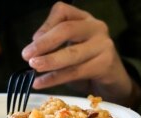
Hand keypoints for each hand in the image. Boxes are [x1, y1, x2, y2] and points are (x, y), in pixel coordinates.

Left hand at [22, 2, 140, 107]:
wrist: (114, 79)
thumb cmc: (88, 63)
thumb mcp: (71, 48)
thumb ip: (56, 45)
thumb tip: (33, 49)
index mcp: (85, 19)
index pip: (63, 12)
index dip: (45, 25)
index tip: (33, 40)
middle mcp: (96, 27)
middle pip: (67, 30)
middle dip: (44, 44)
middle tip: (27, 56)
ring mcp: (104, 45)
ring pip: (72, 53)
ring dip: (49, 61)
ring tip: (33, 68)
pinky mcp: (106, 64)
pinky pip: (76, 72)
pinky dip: (55, 78)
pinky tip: (41, 82)